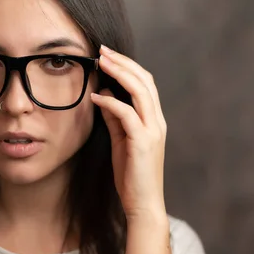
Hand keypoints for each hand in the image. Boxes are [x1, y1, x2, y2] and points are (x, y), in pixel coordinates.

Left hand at [90, 45, 167, 219]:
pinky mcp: (143, 142)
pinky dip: (110, 102)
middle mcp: (157, 121)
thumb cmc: (131, 174)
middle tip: (102, 50)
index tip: (107, 55)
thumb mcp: (120, 140)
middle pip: (144, 81)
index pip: (145, 83)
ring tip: (100, 62)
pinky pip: (127, 114)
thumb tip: (103, 94)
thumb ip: (114, 117)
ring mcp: (152, 131)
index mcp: (154, 119)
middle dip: (123, 62)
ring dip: (119, 73)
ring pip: (140, 92)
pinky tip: (95, 97)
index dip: (128, 66)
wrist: (143, 203)